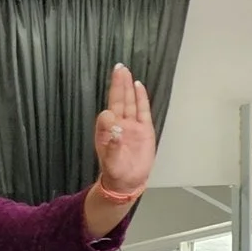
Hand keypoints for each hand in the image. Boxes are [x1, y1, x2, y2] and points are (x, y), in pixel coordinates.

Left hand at [93, 63, 156, 197]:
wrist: (128, 182)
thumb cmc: (116, 173)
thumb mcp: (112, 162)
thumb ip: (112, 145)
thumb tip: (113, 126)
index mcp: (107, 133)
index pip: (107, 115)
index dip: (109, 107)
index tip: (110, 110)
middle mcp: (118, 125)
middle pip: (119, 101)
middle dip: (118, 85)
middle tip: (118, 68)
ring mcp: (132, 126)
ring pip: (130, 102)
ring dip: (127, 87)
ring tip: (125, 71)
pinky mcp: (144, 129)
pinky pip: (143, 110)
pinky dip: (141, 98)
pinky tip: (138, 86)